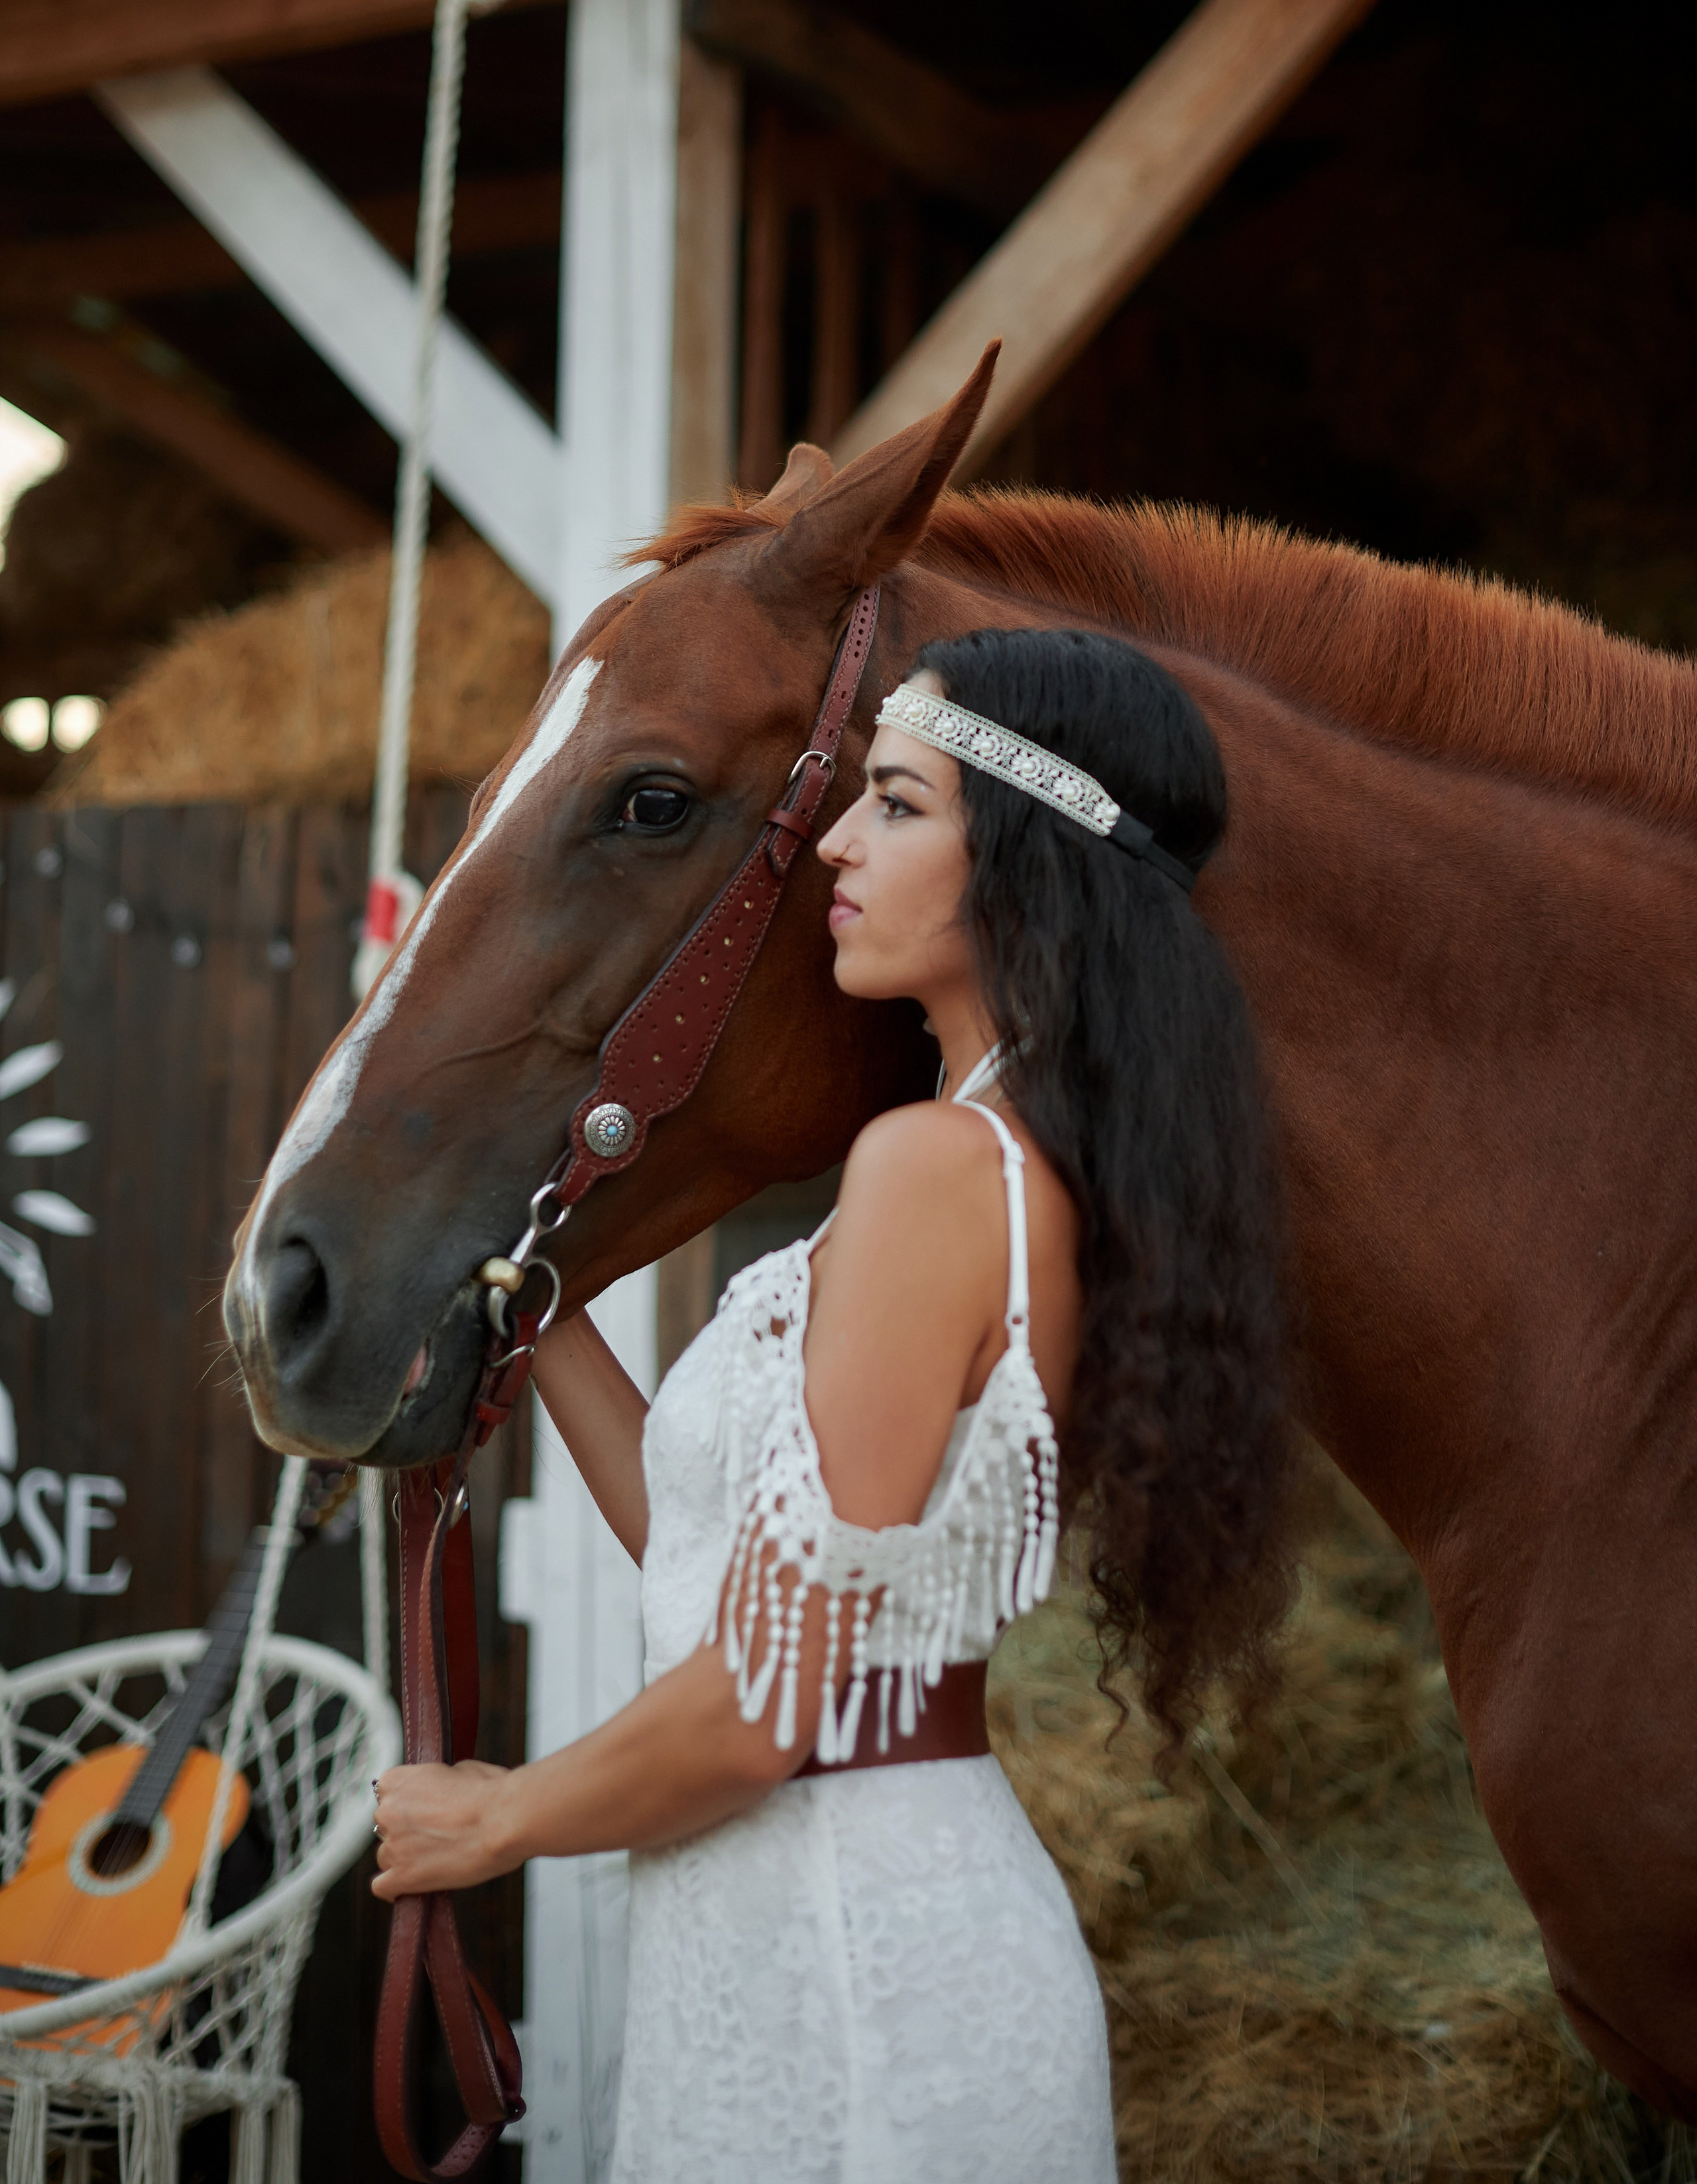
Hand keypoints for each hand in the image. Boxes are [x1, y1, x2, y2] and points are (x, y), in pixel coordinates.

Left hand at [370, 1760, 515, 1898]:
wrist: (504, 1822)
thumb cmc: (489, 1793)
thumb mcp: (459, 1770)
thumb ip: (436, 1783)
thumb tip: (438, 1792)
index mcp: (396, 1781)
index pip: (388, 1795)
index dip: (410, 1803)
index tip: (426, 1810)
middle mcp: (386, 1812)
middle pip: (387, 1826)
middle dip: (408, 1830)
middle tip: (437, 1833)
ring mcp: (392, 1846)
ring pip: (387, 1856)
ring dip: (405, 1857)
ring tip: (435, 1858)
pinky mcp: (402, 1877)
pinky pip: (383, 1887)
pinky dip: (395, 1887)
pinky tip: (411, 1885)